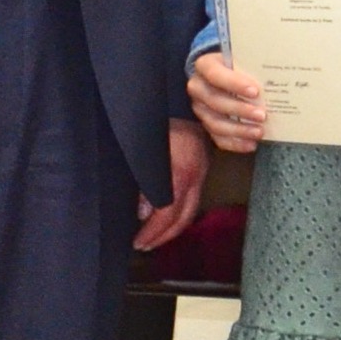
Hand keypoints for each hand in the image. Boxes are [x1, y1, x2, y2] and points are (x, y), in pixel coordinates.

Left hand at [134, 122, 208, 254]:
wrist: (191, 94)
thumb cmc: (159, 118)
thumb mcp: (144, 149)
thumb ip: (145, 182)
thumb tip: (143, 211)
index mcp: (180, 172)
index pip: (168, 213)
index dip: (153, 232)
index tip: (138, 242)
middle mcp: (196, 175)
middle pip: (184, 216)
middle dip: (164, 235)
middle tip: (145, 245)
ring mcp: (202, 170)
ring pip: (191, 208)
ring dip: (173, 225)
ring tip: (154, 235)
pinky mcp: (202, 165)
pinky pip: (194, 196)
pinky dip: (180, 211)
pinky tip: (167, 213)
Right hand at [187, 50, 265, 151]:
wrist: (226, 73)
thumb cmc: (238, 66)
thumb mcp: (243, 59)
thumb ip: (252, 66)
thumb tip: (275, 76)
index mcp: (204, 65)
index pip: (215, 74)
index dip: (234, 84)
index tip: (255, 91)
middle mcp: (198, 87)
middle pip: (215, 101)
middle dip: (240, 110)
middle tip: (262, 115)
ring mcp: (200, 108)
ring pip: (215, 122)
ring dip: (239, 130)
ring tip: (259, 132)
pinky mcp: (205, 123)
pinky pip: (217, 137)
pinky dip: (235, 143)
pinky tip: (251, 144)